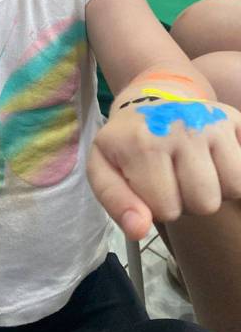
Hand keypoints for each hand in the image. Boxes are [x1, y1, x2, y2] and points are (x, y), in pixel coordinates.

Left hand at [88, 97, 240, 239]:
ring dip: (214, 188)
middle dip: (187, 200)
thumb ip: (116, 203)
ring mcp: (211, 120)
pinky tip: (214, 161)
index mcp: (141, 142)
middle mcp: (179, 126)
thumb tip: (138, 229)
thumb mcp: (104, 169)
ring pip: (233, 188)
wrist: (148, 102)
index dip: (158, 206)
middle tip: (173, 177)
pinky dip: (235, 173)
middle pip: (204, 203)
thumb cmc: (126, 144)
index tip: (149, 184)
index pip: (167, 210)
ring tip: (192, 171)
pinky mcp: (233, 118)